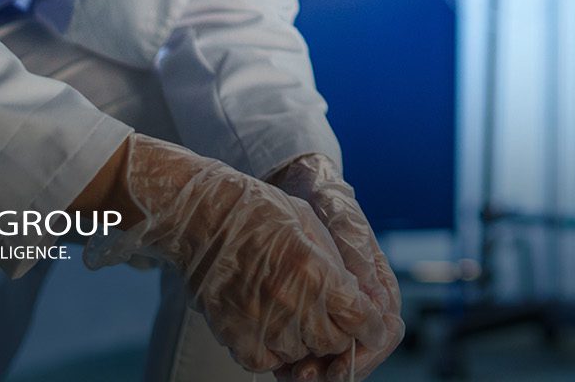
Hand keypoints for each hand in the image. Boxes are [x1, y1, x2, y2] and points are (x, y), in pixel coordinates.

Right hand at [82, 135, 392, 373]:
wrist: (204, 217)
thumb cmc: (262, 213)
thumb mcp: (313, 228)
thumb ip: (338, 267)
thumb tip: (358, 298)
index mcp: (317, 273)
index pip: (361, 321)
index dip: (370, 325)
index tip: (368, 324)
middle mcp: (294, 305)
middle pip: (335, 343)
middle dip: (338, 331)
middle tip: (324, 312)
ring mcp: (264, 325)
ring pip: (302, 354)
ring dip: (304, 340)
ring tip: (290, 311)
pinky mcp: (237, 338)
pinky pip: (268, 362)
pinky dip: (273, 350)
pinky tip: (268, 323)